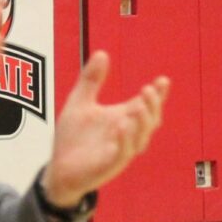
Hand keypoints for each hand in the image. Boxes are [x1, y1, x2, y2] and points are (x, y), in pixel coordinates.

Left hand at [40, 52, 168, 208]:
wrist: (58, 169)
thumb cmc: (73, 138)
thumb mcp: (80, 102)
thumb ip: (91, 80)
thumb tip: (102, 53)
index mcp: (123, 119)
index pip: (145, 105)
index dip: (158, 94)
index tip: (163, 80)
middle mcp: (126, 135)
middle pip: (150, 121)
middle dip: (153, 106)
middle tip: (149, 90)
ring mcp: (120, 151)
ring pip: (140, 138)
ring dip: (142, 122)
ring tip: (138, 105)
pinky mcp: (109, 165)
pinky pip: (122, 154)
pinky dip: (124, 140)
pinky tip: (121, 126)